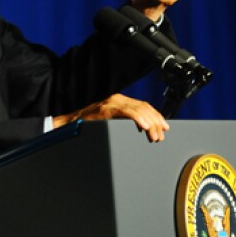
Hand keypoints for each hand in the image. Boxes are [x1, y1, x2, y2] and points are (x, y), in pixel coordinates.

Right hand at [52, 93, 168, 142]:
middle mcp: (118, 99)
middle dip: (156, 122)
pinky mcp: (106, 108)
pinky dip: (138, 118)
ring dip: (150, 123)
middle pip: (144, 108)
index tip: (165, 128)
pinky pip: (126, 112)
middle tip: (160, 137)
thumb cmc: (90, 127)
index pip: (145, 107)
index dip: (157, 117)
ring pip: (138, 109)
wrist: (71, 126)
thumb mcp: (112, 124)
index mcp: (121, 102)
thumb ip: (125, 123)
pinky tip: (144, 127)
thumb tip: (144, 131)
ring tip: (154, 136)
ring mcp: (112, 103)